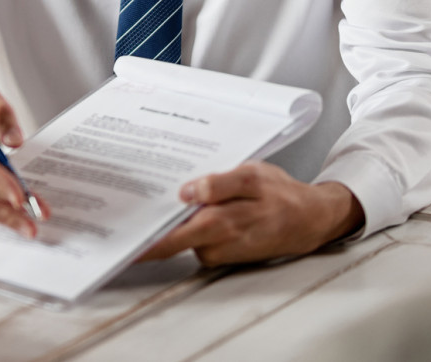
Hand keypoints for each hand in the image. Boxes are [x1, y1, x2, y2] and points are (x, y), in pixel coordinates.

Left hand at [139, 162, 363, 264]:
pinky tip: (183, 215)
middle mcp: (219, 240)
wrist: (309, 220)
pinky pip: (196, 244)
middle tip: (120, 235)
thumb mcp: (252, 175)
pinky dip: (186, 232)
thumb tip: (187, 193)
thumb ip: (219, 183)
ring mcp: (221, 251)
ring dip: (167, 231)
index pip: (174, 235)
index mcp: (223, 218)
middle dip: (146, 241)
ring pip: (184, 242)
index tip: (124, 238)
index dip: (147, 241)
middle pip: (172, 243)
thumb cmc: (279, 194)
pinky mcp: (224, 256)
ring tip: (153, 210)